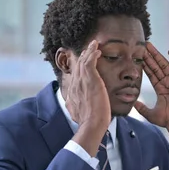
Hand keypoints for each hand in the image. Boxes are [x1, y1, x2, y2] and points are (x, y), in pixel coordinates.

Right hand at [62, 40, 109, 155]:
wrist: (91, 125)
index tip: (83, 61)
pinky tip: (98, 49)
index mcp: (72, 91)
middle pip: (78, 65)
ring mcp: (82, 81)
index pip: (75, 74)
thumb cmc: (88, 122)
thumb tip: (70, 105)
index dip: (79, 66)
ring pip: (84, 61)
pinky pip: (90, 62)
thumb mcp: (75, 112)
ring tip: (94, 45)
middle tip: (89, 48)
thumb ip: (73, 105)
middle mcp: (75, 84)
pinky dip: (93, 54)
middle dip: (83, 55)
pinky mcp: (91, 80)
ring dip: (89, 51)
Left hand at [135, 42, 168, 127]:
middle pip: (157, 67)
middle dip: (150, 57)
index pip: (151, 74)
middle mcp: (167, 83)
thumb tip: (134, 103)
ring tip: (149, 46)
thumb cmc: (166, 119)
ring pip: (165, 64)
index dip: (145, 65)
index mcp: (161, 89)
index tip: (139, 58)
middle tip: (143, 47)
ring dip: (157, 55)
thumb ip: (141, 108)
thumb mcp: (149, 113)